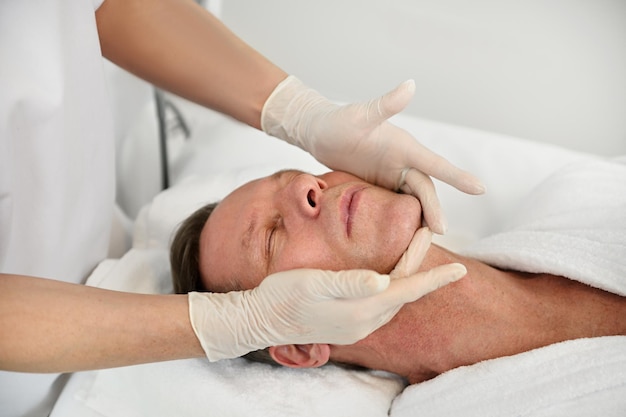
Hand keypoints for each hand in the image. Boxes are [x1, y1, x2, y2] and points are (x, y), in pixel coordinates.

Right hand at [188, 228, 465, 360]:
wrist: (261, 320)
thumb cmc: (284, 296)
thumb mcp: (313, 283)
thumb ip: (350, 283)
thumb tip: (383, 281)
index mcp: (360, 311)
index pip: (407, 291)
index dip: (434, 277)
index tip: (460, 269)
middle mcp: (364, 322)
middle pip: (403, 291)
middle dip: (420, 265)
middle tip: (427, 233)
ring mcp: (357, 326)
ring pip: (394, 298)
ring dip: (407, 275)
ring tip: (413, 247)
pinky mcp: (349, 325)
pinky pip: (381, 304)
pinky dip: (393, 286)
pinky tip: (391, 274)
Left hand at [261, 76, 484, 233]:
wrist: (319, 135)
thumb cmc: (339, 121)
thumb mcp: (361, 115)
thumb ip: (386, 104)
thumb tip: (411, 84)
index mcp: (405, 148)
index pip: (435, 164)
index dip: (457, 177)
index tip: (480, 189)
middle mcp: (403, 164)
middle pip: (424, 191)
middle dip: (434, 210)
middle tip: (439, 232)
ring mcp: (392, 178)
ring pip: (413, 202)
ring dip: (421, 220)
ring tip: (422, 243)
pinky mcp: (380, 189)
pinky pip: (395, 208)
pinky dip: (403, 222)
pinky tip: (402, 239)